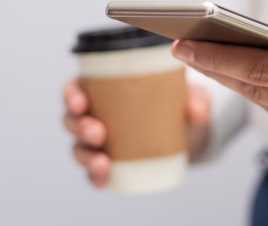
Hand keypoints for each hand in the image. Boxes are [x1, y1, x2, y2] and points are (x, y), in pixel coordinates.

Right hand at [62, 78, 210, 187]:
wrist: (189, 131)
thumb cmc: (178, 102)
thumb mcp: (189, 96)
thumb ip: (195, 99)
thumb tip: (197, 110)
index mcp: (106, 88)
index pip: (76, 87)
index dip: (71, 94)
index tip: (80, 101)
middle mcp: (97, 113)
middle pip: (72, 119)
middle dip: (79, 127)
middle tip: (98, 133)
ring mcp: (101, 140)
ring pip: (79, 147)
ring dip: (85, 156)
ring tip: (103, 162)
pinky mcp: (110, 161)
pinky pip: (94, 172)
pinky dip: (95, 177)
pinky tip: (103, 180)